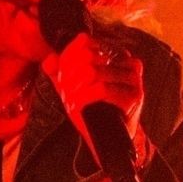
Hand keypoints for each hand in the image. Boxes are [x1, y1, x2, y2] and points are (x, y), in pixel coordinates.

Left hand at [44, 33, 143, 157]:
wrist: (111, 139)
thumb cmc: (94, 109)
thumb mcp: (74, 88)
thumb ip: (60, 72)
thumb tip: (48, 60)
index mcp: (116, 54)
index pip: (84, 43)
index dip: (67, 61)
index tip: (62, 81)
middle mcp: (128, 62)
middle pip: (86, 56)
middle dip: (70, 77)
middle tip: (66, 95)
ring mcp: (133, 79)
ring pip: (92, 72)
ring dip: (74, 90)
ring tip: (71, 103)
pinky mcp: (133, 97)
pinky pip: (102, 89)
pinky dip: (83, 98)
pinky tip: (77, 107)